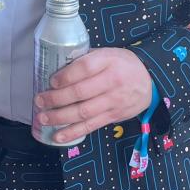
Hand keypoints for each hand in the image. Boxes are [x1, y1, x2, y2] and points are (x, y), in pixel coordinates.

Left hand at [34, 48, 153, 143]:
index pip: (84, 68)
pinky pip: (91, 126)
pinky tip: (58, 136)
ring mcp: (113, 101)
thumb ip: (86, 60)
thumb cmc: (122, 65)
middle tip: (39, 100)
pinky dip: (73, 132)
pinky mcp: (113, 117)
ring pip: (83, 112)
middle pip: (80, 92)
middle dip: (56, 98)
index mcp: (109, 61)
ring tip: (43, 118)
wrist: (150, 81)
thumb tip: (57, 69)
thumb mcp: (107, 54)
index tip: (51, 81)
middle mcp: (112, 82)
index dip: (65, 76)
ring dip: (60, 117)